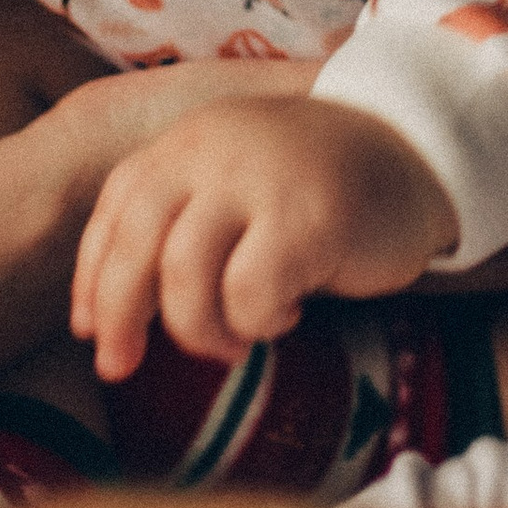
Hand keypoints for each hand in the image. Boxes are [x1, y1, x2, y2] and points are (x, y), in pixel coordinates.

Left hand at [71, 94, 458, 374]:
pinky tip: (288, 314)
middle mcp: (212, 151)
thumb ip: (182, 217)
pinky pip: (249, 297)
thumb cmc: (319, 182)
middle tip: (121, 367)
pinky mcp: (304, 219)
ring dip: (200, 329)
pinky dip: (258, 322)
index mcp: (189, 140)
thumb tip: (110, 315)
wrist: (417, 150)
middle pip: (136, 246)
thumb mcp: (237, 176)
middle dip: (121, 317)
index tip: (89, 328)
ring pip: (184, 278)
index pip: (117, 207)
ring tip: (237, 337)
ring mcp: (258, 181)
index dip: (93, 274)